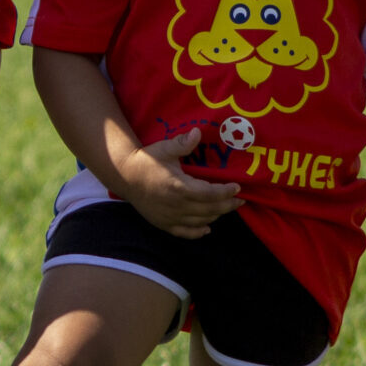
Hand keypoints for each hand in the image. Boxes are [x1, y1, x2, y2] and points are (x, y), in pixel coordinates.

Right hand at [114, 129, 240, 237]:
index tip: (237, 187)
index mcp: (178, 187)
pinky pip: (184, 233)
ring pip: (200, 221)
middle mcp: (176, 205)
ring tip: (225, 207)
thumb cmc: (147, 160)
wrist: (124, 175)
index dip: (226, 192)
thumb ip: (183, 143)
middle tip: (240, 200)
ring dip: (216, 215)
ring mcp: (169, 217)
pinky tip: (207, 227)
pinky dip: (198, 232)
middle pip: (209, 210)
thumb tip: (197, 132)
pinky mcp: (163, 223)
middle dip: (227, 205)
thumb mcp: (165, 148)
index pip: (209, 193)